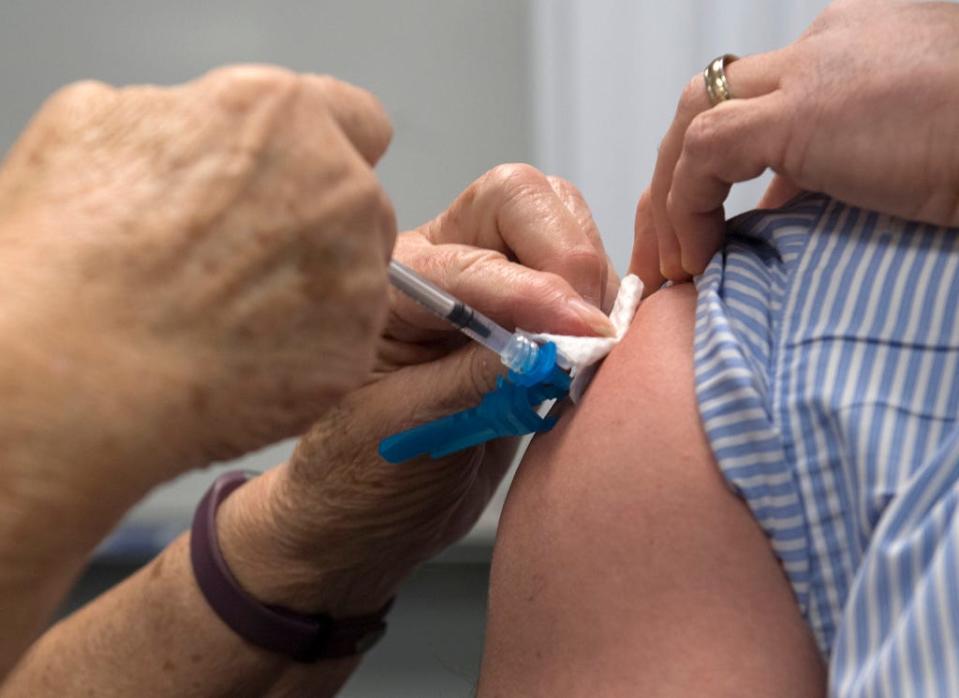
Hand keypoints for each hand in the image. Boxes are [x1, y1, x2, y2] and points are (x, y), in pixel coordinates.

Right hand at [0, 66, 395, 513]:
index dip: (321, 149)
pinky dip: (306, 349)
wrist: (68, 375)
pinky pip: (343, 340)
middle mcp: (339, 188)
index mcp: (280, 116)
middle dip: (315, 221)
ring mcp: (356, 275)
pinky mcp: (352, 350)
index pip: (356, 119)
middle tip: (239, 257)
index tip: (300, 177)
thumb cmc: (65, 257)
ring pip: (358, 274)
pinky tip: (241, 354)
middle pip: (358, 201)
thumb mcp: (94, 127)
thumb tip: (198, 134)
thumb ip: (182, 118)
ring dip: (314, 287)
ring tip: (230, 313)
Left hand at [218, 164, 617, 613]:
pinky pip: (581, 273)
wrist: (369, 516)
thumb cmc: (360, 477)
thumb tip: (552, 347)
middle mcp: (441, 264)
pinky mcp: (530, 311)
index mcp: (388, 286)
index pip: (467, 260)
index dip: (528, 293)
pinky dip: (604, 298)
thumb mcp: (406, 433)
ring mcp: (489, 281)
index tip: (580, 333)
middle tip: (592, 330)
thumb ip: (474, 383)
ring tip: (597, 345)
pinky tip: (604, 343)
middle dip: (567, 254)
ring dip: (592, 275)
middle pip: (518, 199)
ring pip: (560, 223)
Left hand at [631, 0, 958, 287]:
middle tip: (666, 252)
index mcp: (851, 51)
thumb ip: (840, 168)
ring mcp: (813, 70)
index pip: (758, 103)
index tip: (711, 232)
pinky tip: (699, 260)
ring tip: (673, 266)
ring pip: (695, 118)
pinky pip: (705, 153)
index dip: (720, 170)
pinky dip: (686, 208)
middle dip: (675, 180)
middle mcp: (826, 45)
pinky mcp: (804, 110)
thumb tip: (784, 210)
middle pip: (713, 100)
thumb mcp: (904, 159)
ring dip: (670, 197)